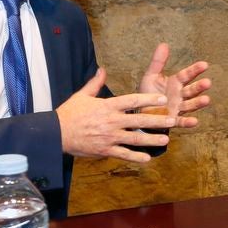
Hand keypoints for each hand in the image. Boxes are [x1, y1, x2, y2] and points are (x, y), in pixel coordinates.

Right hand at [56, 69, 176, 161]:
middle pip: (138, 120)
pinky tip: (148, 158)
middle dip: (157, 120)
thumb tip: (102, 70)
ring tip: (166, 139)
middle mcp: (111, 121)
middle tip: (172, 120)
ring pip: (134, 139)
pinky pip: (123, 154)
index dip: (148, 99)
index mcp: (107, 106)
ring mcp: (109, 137)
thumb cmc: (69, 113)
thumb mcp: (82, 95)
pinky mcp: (105, 150)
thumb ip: (95, 83)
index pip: (132, 100)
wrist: (55, 133)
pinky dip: (136, 157)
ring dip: (151, 139)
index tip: (163, 99)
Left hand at [137, 43, 211, 125]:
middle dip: (199, 87)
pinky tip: (195, 121)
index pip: (187, 75)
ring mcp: (178, 108)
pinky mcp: (173, 120)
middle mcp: (180, 95)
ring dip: (199, 103)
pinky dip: (188, 122)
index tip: (205, 65)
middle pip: (192, 90)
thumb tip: (164, 44)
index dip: (195, 70)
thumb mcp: (151, 76)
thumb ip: (158, 62)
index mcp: (175, 83)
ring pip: (190, 104)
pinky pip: (182, 121)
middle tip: (208, 82)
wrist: (141, 113)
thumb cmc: (148, 93)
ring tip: (206, 100)